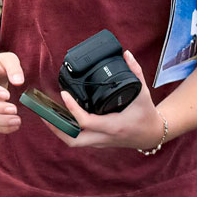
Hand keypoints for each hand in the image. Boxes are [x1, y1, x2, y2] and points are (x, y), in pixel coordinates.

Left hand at [43, 51, 165, 149]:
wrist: (152, 135)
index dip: (72, 108)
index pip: (86, 121)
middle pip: (73, 140)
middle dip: (56, 128)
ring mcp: (101, 142)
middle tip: (44, 113)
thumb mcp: (143, 92)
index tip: (64, 94)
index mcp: (114, 125)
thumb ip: (135, 72)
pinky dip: (67, 130)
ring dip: (59, 130)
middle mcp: (105, 137)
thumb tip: (127, 53)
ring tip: (47, 116)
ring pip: (73, 142)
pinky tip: (60, 118)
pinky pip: (79, 139)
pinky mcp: (99, 142)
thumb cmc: (147, 114)